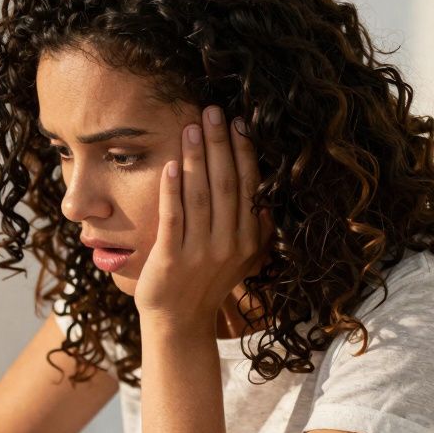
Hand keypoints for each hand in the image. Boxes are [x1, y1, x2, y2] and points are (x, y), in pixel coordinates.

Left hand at [133, 105, 272, 329]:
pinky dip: (172, 189)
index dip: (242, 152)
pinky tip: (170, 164)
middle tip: (212, 111)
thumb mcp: (240, 257)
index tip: (238, 122)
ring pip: (200, 195)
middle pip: (226, 184)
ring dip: (196, 158)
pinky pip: (173, 216)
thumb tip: (264, 193)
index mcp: (249, 239)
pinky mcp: (171, 258)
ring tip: (190, 127)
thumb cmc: (204, 283)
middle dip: (219, 144)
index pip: (247, 186)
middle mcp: (229, 244)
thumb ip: (252, 227)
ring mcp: (201, 252)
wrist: (178, 321)